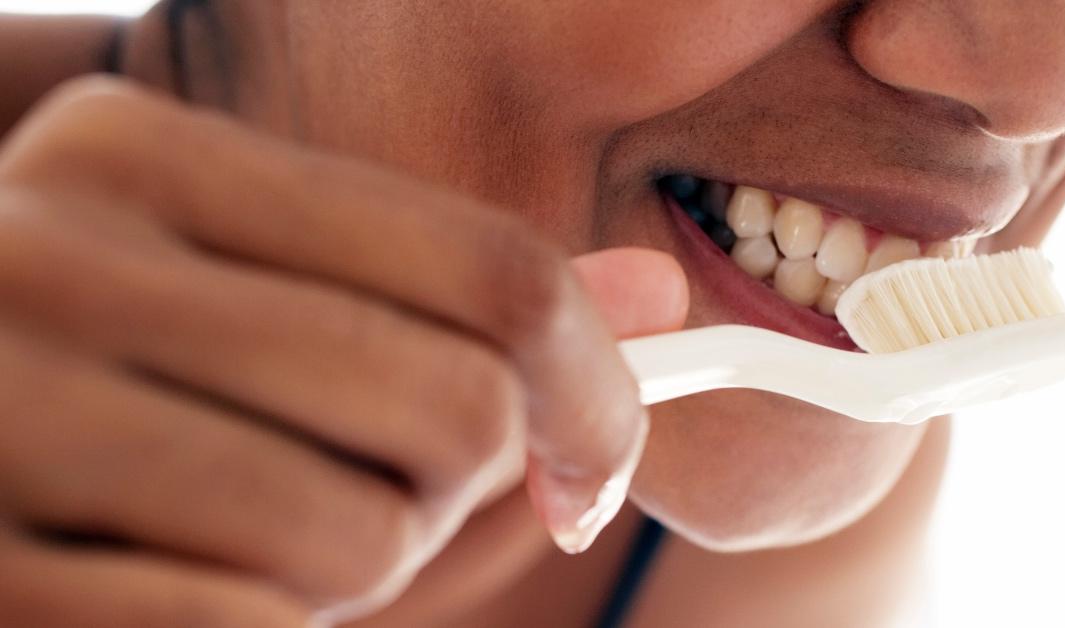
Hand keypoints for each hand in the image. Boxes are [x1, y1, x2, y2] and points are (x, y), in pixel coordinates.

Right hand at [0, 76, 687, 625]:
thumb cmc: (132, 379)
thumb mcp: (277, 293)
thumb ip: (456, 290)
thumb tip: (657, 293)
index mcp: (138, 156)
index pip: (490, 268)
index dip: (591, 385)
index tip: (593, 463)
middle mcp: (49, 257)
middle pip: (456, 405)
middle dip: (457, 486)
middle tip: (381, 489)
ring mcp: (1, 417)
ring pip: (365, 536)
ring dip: (354, 564)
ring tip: (254, 527)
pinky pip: (252, 625)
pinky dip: (261, 624)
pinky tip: (175, 582)